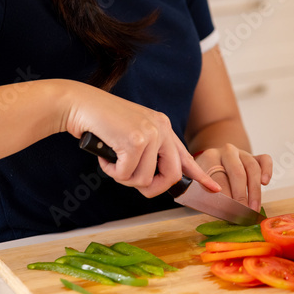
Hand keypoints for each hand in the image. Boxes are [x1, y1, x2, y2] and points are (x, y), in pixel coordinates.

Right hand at [57, 80, 220, 197]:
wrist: (80, 104)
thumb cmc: (102, 123)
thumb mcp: (133, 134)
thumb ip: (148, 152)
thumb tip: (153, 179)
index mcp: (163, 127)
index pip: (186, 156)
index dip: (200, 176)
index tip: (214, 189)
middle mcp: (162, 128)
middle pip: (172, 176)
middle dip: (151, 188)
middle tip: (131, 181)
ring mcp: (150, 133)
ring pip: (144, 179)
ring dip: (124, 178)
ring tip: (112, 161)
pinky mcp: (135, 140)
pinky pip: (126, 174)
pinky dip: (112, 171)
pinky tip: (105, 157)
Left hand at [194, 144, 271, 211]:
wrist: (215, 161)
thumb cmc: (208, 178)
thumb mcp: (201, 183)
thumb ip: (207, 194)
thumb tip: (221, 211)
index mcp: (210, 157)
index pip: (218, 177)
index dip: (224, 196)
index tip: (228, 212)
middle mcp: (227, 152)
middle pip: (237, 172)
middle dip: (241, 195)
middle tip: (243, 213)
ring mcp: (243, 153)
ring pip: (252, 168)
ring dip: (254, 191)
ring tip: (254, 208)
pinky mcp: (255, 156)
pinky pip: (265, 160)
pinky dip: (267, 171)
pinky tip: (265, 183)